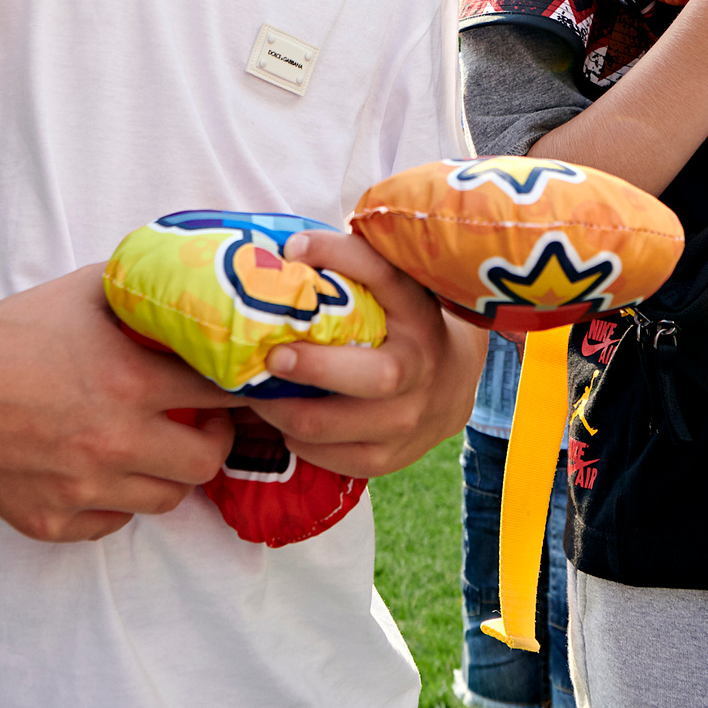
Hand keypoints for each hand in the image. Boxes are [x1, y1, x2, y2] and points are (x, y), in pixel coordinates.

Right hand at [0, 264, 236, 543]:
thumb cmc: (11, 330)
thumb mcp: (85, 292)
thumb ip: (142, 292)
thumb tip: (189, 285)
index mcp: (130, 383)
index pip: (221, 393)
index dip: (244, 388)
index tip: (250, 385)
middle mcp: (114, 443)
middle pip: (207, 463)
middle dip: (215, 439)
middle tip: (204, 423)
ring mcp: (82, 489)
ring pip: (165, 501)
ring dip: (169, 473)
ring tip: (156, 448)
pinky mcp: (50, 521)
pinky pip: (111, 522)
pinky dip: (116, 501)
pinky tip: (104, 472)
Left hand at [246, 229, 485, 480]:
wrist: (451, 383)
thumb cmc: (400, 323)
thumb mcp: (392, 288)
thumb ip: (351, 265)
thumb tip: (284, 249)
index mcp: (418, 312)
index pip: (384, 275)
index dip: (339, 256)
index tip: (294, 250)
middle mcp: (419, 367)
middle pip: (375, 376)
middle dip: (314, 368)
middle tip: (271, 356)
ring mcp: (408, 419)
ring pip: (333, 426)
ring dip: (282, 410)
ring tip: (255, 392)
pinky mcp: (390, 457)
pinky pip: (331, 456)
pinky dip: (297, 440)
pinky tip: (283, 420)